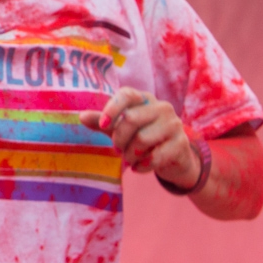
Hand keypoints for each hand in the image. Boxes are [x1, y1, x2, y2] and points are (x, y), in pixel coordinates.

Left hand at [80, 87, 200, 184]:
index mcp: (144, 99)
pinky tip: (139, 167)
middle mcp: (161, 107)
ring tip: (129, 159)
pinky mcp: (181, 143)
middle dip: (119, 139)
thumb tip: (81, 116)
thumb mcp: (119, 129)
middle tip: (117, 150)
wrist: (172, 158)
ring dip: (130, 155)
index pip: (126, 94)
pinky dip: (141, 166)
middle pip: (131, 119)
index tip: (102, 125)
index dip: (112, 109)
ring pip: (142, 139)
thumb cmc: (140, 138)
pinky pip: (155, 156)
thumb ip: (102, 122)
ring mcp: (174, 124)